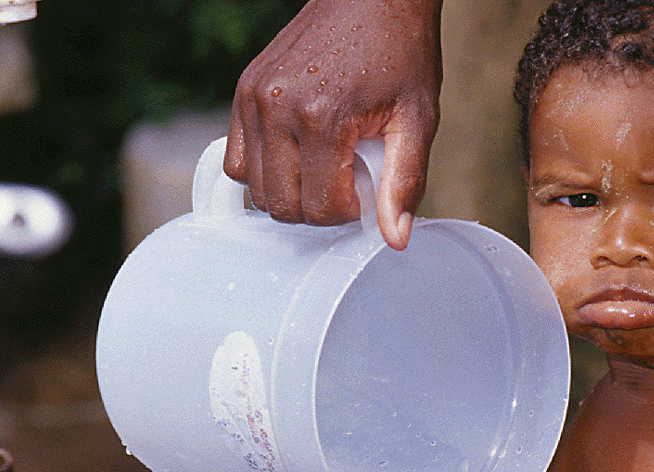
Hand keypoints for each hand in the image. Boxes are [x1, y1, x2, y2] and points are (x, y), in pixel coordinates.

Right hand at [225, 0, 441, 249]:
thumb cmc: (400, 52)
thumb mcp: (417, 119)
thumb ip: (404, 182)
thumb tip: (395, 239)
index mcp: (322, 117)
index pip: (320, 208)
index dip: (349, 211)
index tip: (367, 186)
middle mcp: (278, 107)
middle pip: (283, 206)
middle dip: (318, 206)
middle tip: (347, 175)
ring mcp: (254, 99)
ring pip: (256, 190)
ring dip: (291, 190)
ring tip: (323, 161)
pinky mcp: (243, 92)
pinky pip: (236, 162)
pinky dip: (264, 171)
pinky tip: (296, 153)